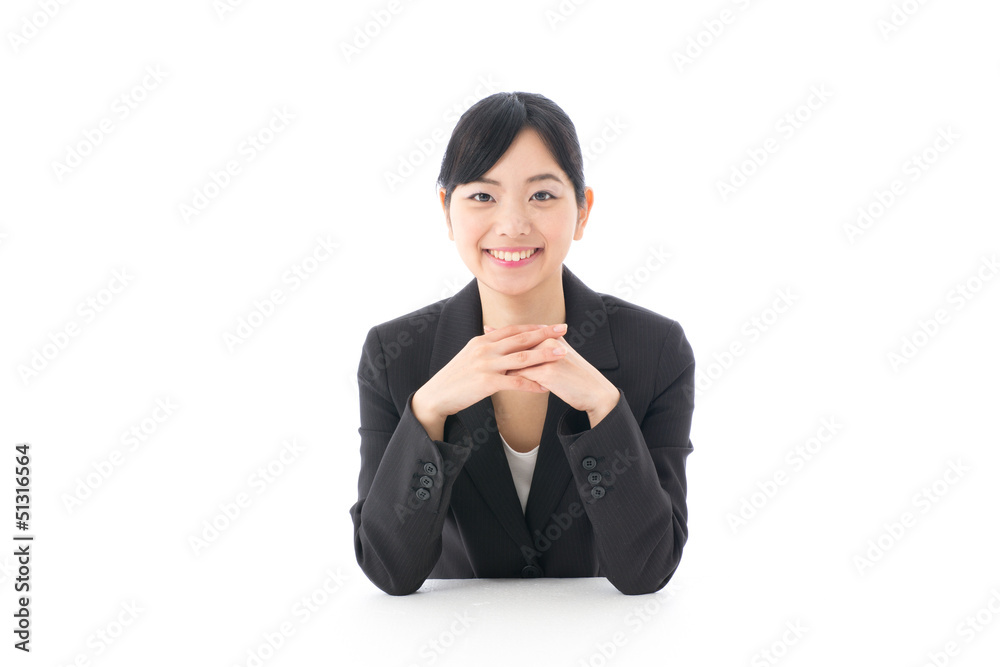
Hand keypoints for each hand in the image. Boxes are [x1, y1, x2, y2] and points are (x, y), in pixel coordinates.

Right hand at [413, 323, 569, 421]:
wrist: (436, 395)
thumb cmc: (455, 379)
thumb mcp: (470, 356)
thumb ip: (486, 347)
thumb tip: (495, 336)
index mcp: (482, 341)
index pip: (513, 329)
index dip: (534, 327)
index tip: (552, 325)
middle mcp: (485, 349)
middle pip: (521, 339)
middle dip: (544, 334)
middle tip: (564, 330)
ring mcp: (486, 365)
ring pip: (521, 358)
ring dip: (544, 355)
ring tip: (562, 354)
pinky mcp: (486, 383)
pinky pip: (514, 382)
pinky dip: (532, 384)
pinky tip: (545, 387)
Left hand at [485, 325, 619, 424]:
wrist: (594, 392)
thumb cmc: (576, 375)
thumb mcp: (561, 356)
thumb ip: (544, 347)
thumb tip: (526, 339)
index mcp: (550, 338)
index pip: (521, 333)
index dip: (502, 333)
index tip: (486, 332)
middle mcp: (548, 344)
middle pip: (514, 344)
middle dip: (494, 346)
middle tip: (476, 348)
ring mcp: (547, 358)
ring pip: (515, 360)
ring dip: (498, 365)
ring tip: (482, 368)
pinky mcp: (547, 374)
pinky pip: (521, 377)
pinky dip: (509, 380)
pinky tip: (495, 384)